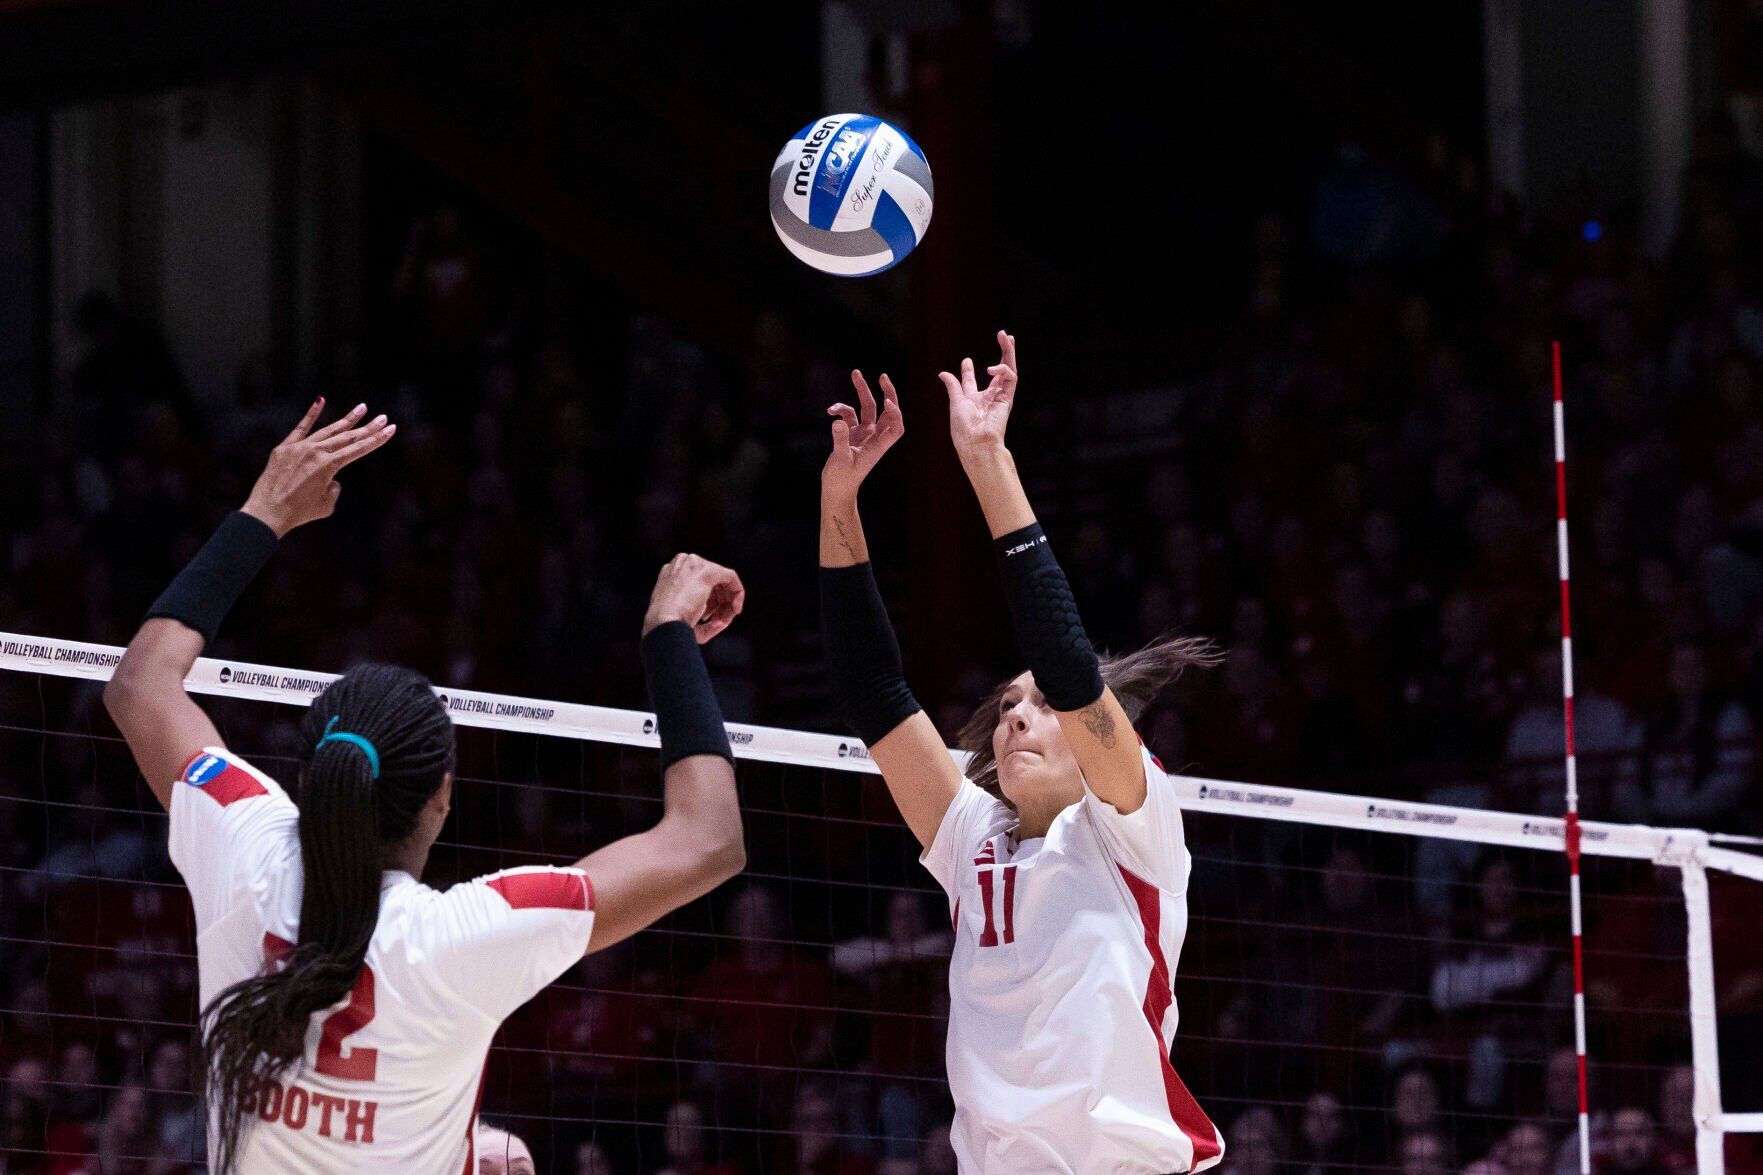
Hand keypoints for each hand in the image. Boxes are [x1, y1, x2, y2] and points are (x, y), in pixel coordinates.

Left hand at [241, 400, 395, 537]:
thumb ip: (334, 488)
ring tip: (362, 407)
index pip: (358, 449)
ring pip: (329, 430)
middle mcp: (316, 452)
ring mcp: (300, 447)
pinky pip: (301, 428)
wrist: (267, 512)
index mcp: (329, 466)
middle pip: (348, 437)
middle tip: (383, 418)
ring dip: (347, 419)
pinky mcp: (285, 447)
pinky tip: (320, 400)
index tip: (390, 429)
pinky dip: (311, 414)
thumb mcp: (326, 505)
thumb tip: (331, 478)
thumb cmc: (299, 513)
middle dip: (368, 428)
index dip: (376, 440)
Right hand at [643, 554, 745, 643]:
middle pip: (711, 581)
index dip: (708, 601)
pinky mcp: (708, 570)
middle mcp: (682, 564)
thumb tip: (720, 622)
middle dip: (719, 602)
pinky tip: (735, 609)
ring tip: (723, 619)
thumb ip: (701, 619)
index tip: (709, 617)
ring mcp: (694, 565)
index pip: (697, 583)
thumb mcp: (682, 618)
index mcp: (671, 573)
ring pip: (722, 580)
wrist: (664, 623)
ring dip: (726, 602)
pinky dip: (737, 593)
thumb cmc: (670, 627)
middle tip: (719, 619)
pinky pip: (731, 577)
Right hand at [823, 370, 904, 502]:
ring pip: (867, 408)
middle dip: (886, 392)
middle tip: (882, 376)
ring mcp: (864, 435)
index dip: (895, 413)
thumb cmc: (842, 479)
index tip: (886, 402)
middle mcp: (874, 438)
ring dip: (862, 391)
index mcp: (878, 446)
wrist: (836, 489)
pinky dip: (841, 409)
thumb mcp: (840, 459)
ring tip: (855, 373)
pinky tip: (830, 411)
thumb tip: (837, 421)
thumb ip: (840, 439)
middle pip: (886, 411)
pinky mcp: (851, 434)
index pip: (896, 427)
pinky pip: (850, 415)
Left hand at [939, 330, 1017, 461]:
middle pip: (998, 370)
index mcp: (974, 399)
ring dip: (1008, 352)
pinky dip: (1003, 370)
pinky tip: (992, 368)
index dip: (968, 370)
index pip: (972, 381)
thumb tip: (943, 373)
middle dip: (1002, 352)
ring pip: (1009, 369)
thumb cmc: (964, 428)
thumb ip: (953, 386)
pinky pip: (1010, 378)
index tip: (966, 361)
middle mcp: (989, 396)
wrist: (976, 442)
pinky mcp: (1007, 398)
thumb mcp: (956, 402)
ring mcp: (1000, 396)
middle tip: (1003, 335)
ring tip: (1006, 336)